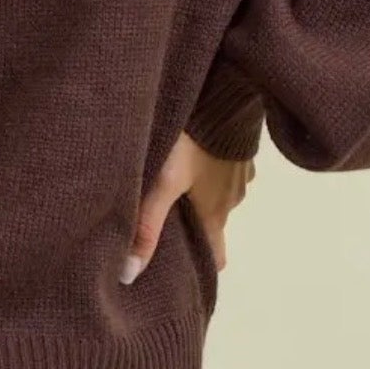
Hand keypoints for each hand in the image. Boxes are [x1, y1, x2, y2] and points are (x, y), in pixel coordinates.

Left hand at [121, 131, 254, 283]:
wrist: (225, 95)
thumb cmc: (195, 143)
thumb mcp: (166, 182)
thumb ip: (147, 223)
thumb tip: (130, 274)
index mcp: (216, 214)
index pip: (215, 258)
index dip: (199, 267)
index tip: (178, 271)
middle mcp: (232, 199)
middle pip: (212, 225)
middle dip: (191, 229)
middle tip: (162, 224)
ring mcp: (240, 173)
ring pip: (217, 195)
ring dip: (199, 196)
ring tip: (169, 188)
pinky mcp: (239, 148)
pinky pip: (224, 168)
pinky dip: (208, 171)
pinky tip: (189, 158)